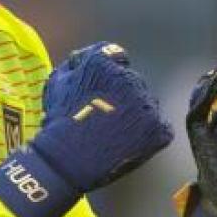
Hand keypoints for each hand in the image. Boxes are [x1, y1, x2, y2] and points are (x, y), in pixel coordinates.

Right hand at [0, 43, 173, 216]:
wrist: (68, 160)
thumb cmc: (59, 123)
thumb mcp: (57, 84)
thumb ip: (74, 65)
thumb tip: (81, 58)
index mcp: (104, 64)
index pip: (115, 56)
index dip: (108, 73)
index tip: (102, 89)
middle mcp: (129, 78)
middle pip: (131, 81)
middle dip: (121, 94)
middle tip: (104, 116)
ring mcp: (146, 104)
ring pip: (145, 103)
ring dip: (135, 113)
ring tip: (115, 132)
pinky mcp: (157, 129)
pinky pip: (159, 127)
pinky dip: (148, 134)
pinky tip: (128, 142)